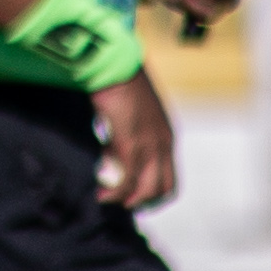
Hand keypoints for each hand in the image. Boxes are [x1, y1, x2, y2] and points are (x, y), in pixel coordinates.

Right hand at [92, 69, 179, 207]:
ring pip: (148, 189)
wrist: (113, 67)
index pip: (169, 177)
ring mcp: (150, 145)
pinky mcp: (131, 144)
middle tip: (120, 203)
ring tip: (107, 199)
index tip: (130, 196)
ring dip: (127, 200)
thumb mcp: (130, 116)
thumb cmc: (118, 85)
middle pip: (164, 188)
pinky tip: (101, 193)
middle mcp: (164, 144)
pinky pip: (127, 180)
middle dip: (143, 202)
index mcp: (166, 136)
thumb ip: (125, 137)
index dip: (152, 193)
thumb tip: (109, 155)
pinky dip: (115, 192)